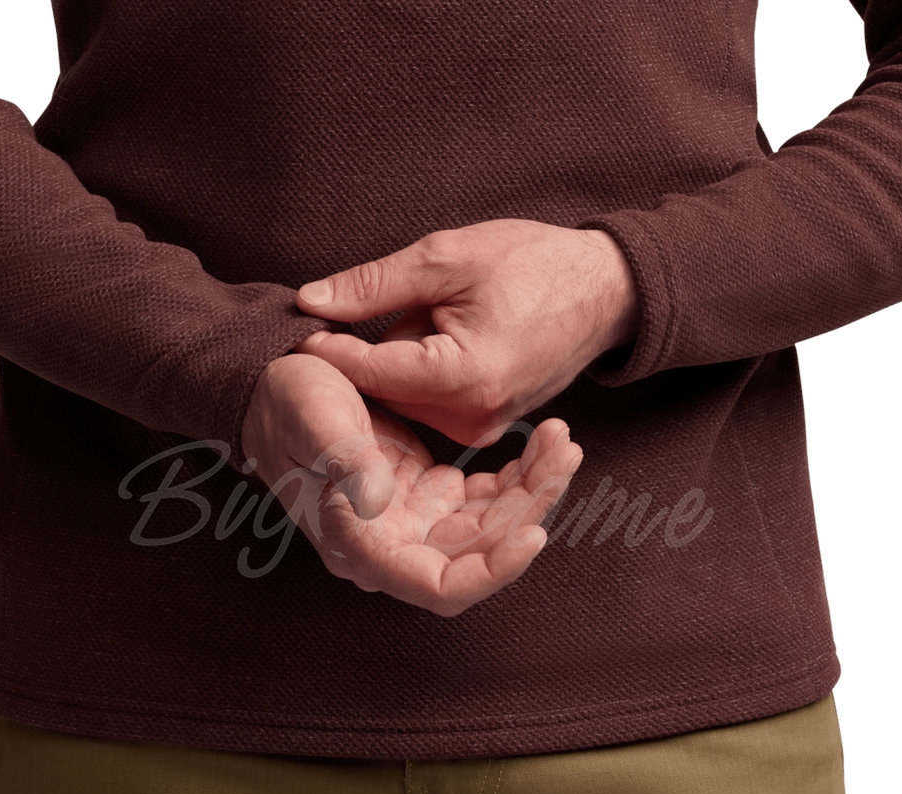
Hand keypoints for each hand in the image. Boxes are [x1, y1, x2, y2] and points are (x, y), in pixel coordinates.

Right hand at [242, 353, 582, 615]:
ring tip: (562, 442)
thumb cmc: (286, 405)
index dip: (492, 572)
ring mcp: (414, 523)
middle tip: (563, 455)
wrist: (276, 386)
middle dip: (530, 513)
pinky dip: (518, 476)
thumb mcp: (313, 422)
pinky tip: (540, 445)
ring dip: (533, 491)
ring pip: (493, 529)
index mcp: (361, 545)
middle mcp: (393, 545)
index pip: (440, 587)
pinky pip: (487, 499)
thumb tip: (378, 501)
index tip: (534, 532)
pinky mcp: (428, 495)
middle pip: (481, 557)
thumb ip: (344, 463)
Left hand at [293, 219, 637, 446]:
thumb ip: (374, 285)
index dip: (328, 348)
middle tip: (383, 309)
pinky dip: (421, 373)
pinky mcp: (485, 428)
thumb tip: (311, 301)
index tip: (296, 330)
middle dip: (370, 352)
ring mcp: (481, 429)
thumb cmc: (535, 265)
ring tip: (440, 319)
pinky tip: (448, 339)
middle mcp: (472, 417)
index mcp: (465, 376)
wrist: (605, 292)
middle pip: (383, 389)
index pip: (370, 370)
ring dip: (400, 361)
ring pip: (403, 399)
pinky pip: (428, 403)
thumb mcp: (448, 258)